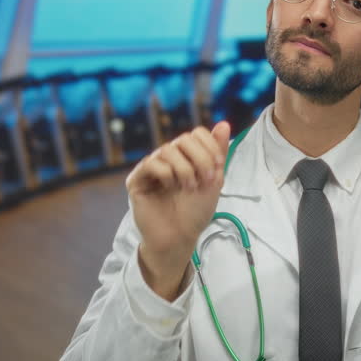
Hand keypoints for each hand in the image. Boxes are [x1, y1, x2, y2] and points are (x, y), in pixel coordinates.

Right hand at [125, 122, 230, 299]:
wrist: (180, 237)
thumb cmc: (196, 212)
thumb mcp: (214, 180)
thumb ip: (218, 152)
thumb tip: (223, 123)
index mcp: (186, 157)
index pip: (196, 134)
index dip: (210, 146)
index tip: (218, 167)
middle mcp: (168, 159)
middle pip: (184, 138)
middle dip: (200, 158)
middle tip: (206, 180)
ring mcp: (151, 168)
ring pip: (168, 149)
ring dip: (185, 169)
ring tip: (189, 187)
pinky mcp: (137, 180)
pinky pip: (151, 163)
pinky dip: (166, 173)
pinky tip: (170, 187)